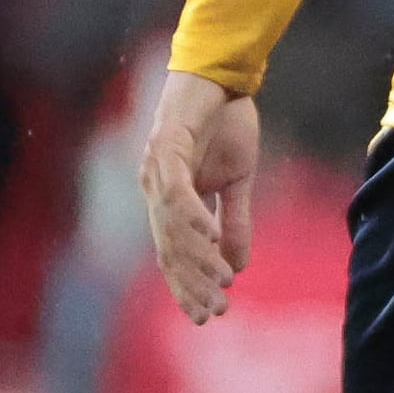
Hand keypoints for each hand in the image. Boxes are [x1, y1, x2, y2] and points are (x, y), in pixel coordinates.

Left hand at [138, 68, 262, 324]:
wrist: (222, 78)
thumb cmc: (225, 124)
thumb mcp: (238, 180)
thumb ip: (234, 221)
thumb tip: (237, 263)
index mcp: (170, 201)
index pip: (175, 254)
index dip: (189, 286)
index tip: (209, 314)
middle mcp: (155, 191)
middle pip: (169, 250)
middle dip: (192, 285)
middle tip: (215, 313)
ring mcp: (157, 172)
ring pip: (172, 228)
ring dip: (197, 258)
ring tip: (221, 283)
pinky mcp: (167, 150)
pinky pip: (178, 193)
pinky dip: (194, 219)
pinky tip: (211, 240)